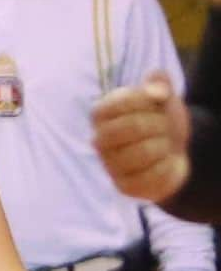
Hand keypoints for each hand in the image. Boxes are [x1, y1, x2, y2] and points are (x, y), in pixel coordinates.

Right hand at [91, 72, 189, 201]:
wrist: (170, 151)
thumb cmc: (160, 120)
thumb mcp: (161, 96)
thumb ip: (159, 83)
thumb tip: (156, 91)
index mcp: (101, 115)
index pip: (122, 102)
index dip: (147, 101)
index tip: (157, 103)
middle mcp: (99, 141)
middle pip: (132, 127)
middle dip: (158, 124)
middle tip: (163, 126)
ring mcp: (110, 165)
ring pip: (144, 152)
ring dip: (164, 145)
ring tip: (164, 144)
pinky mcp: (124, 186)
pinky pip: (153, 175)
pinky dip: (169, 165)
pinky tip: (166, 161)